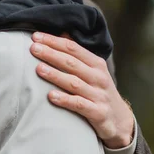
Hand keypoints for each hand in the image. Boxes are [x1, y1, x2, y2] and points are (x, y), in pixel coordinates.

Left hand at [30, 32, 133, 148]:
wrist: (119, 120)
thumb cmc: (99, 91)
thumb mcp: (93, 70)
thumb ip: (77, 54)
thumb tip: (62, 34)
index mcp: (96, 64)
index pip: (73, 48)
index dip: (54, 41)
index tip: (35, 37)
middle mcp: (98, 77)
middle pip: (72, 63)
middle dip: (51, 54)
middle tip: (33, 49)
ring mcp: (99, 95)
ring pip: (74, 83)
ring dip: (56, 75)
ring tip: (39, 69)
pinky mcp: (98, 112)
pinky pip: (79, 105)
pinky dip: (65, 100)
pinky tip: (50, 96)